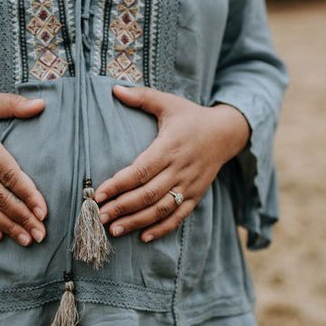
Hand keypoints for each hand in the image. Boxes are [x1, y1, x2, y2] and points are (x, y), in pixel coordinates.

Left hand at [93, 85, 250, 242]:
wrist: (227, 133)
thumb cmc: (191, 117)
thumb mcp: (168, 103)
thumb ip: (141, 97)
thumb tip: (114, 88)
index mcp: (170, 147)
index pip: (140, 170)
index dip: (118, 184)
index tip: (98, 194)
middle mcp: (180, 169)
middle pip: (148, 194)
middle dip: (122, 207)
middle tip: (99, 217)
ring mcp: (190, 185)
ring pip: (162, 209)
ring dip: (137, 222)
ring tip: (114, 230)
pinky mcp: (197, 195)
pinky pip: (179, 216)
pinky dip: (162, 228)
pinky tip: (143, 237)